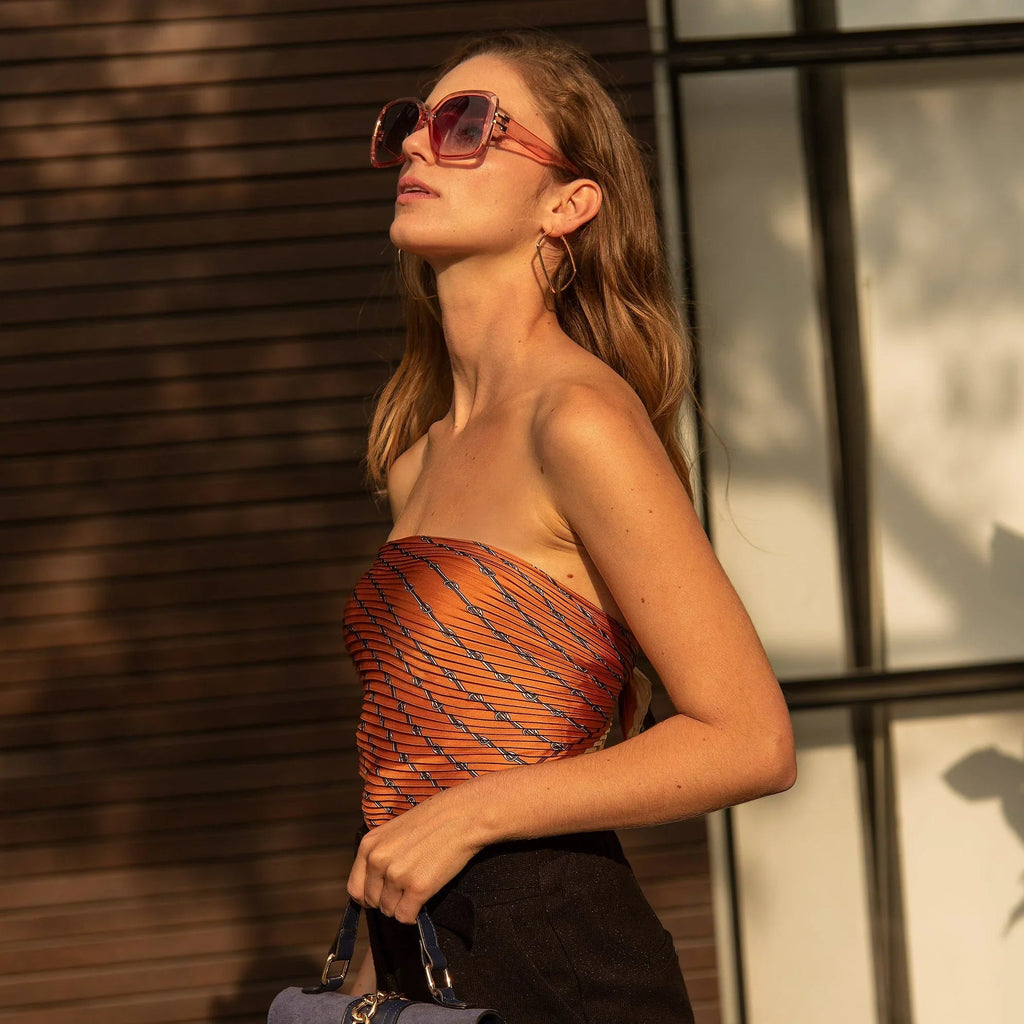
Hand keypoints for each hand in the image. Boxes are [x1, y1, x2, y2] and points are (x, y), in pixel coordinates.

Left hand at [346, 788, 486, 923]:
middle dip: (389, 900)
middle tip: (407, 887)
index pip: (355, 889)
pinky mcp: (418, 888)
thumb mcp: (393, 832)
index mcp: (369, 846)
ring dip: (403, 905)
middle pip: (373, 902)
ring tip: (418, 887)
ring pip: (389, 911)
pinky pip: (406, 917)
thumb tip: (373, 885)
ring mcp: (397, 875)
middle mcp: (378, 861)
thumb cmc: (431, 822)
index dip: (369, 895)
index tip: (383, 894)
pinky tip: (424, 898)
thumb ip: (379, 855)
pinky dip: (414, 914)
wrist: (462, 816)